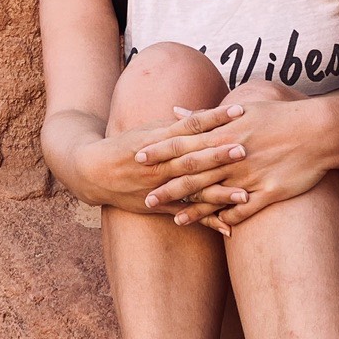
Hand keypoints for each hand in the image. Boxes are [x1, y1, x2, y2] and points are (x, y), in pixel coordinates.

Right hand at [78, 114, 234, 211]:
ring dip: (219, 194)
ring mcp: (159, 186)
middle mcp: (160, 163)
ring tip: (245, 196)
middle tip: (244, 150)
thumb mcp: (148, 130)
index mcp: (159, 140)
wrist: (93, 172)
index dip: (214, 118)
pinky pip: (185, 214)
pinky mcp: (158, 205)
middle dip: (218, 155)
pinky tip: (228, 227)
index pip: (191, 126)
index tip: (238, 110)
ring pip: (193, 189)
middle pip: (193, 158)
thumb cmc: (125, 146)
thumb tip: (207, 115)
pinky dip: (206, 221)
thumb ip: (177, 125)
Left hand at [136, 95, 335, 230]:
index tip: (137, 157)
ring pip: (216, 195)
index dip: (160, 151)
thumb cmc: (280, 117)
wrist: (321, 130)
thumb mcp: (242, 110)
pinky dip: (229, 218)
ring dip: (194, 209)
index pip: (185, 143)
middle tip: (145, 198)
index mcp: (225, 133)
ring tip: (174, 221)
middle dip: (168, 186)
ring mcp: (251, 175)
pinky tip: (216, 228)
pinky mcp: (269, 191)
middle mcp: (234, 155)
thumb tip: (176, 111)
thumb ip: (206, 116)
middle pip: (194, 173)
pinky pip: (245, 209)